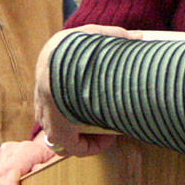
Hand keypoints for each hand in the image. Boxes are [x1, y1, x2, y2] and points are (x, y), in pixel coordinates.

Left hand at [34, 26, 132, 157]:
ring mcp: (51, 121)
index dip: (86, 103)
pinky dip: (96, 146)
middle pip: (69, 120)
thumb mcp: (93, 36)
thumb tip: (136, 37)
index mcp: (52, 82)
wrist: (59, 64)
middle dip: (92, 121)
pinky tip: (110, 139)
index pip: (64, 99)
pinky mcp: (59, 135)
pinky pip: (78, 148)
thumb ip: (113, 37)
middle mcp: (48, 105)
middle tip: (114, 115)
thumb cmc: (74, 48)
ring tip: (115, 127)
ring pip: (73, 136)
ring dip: (95, 135)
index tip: (107, 100)